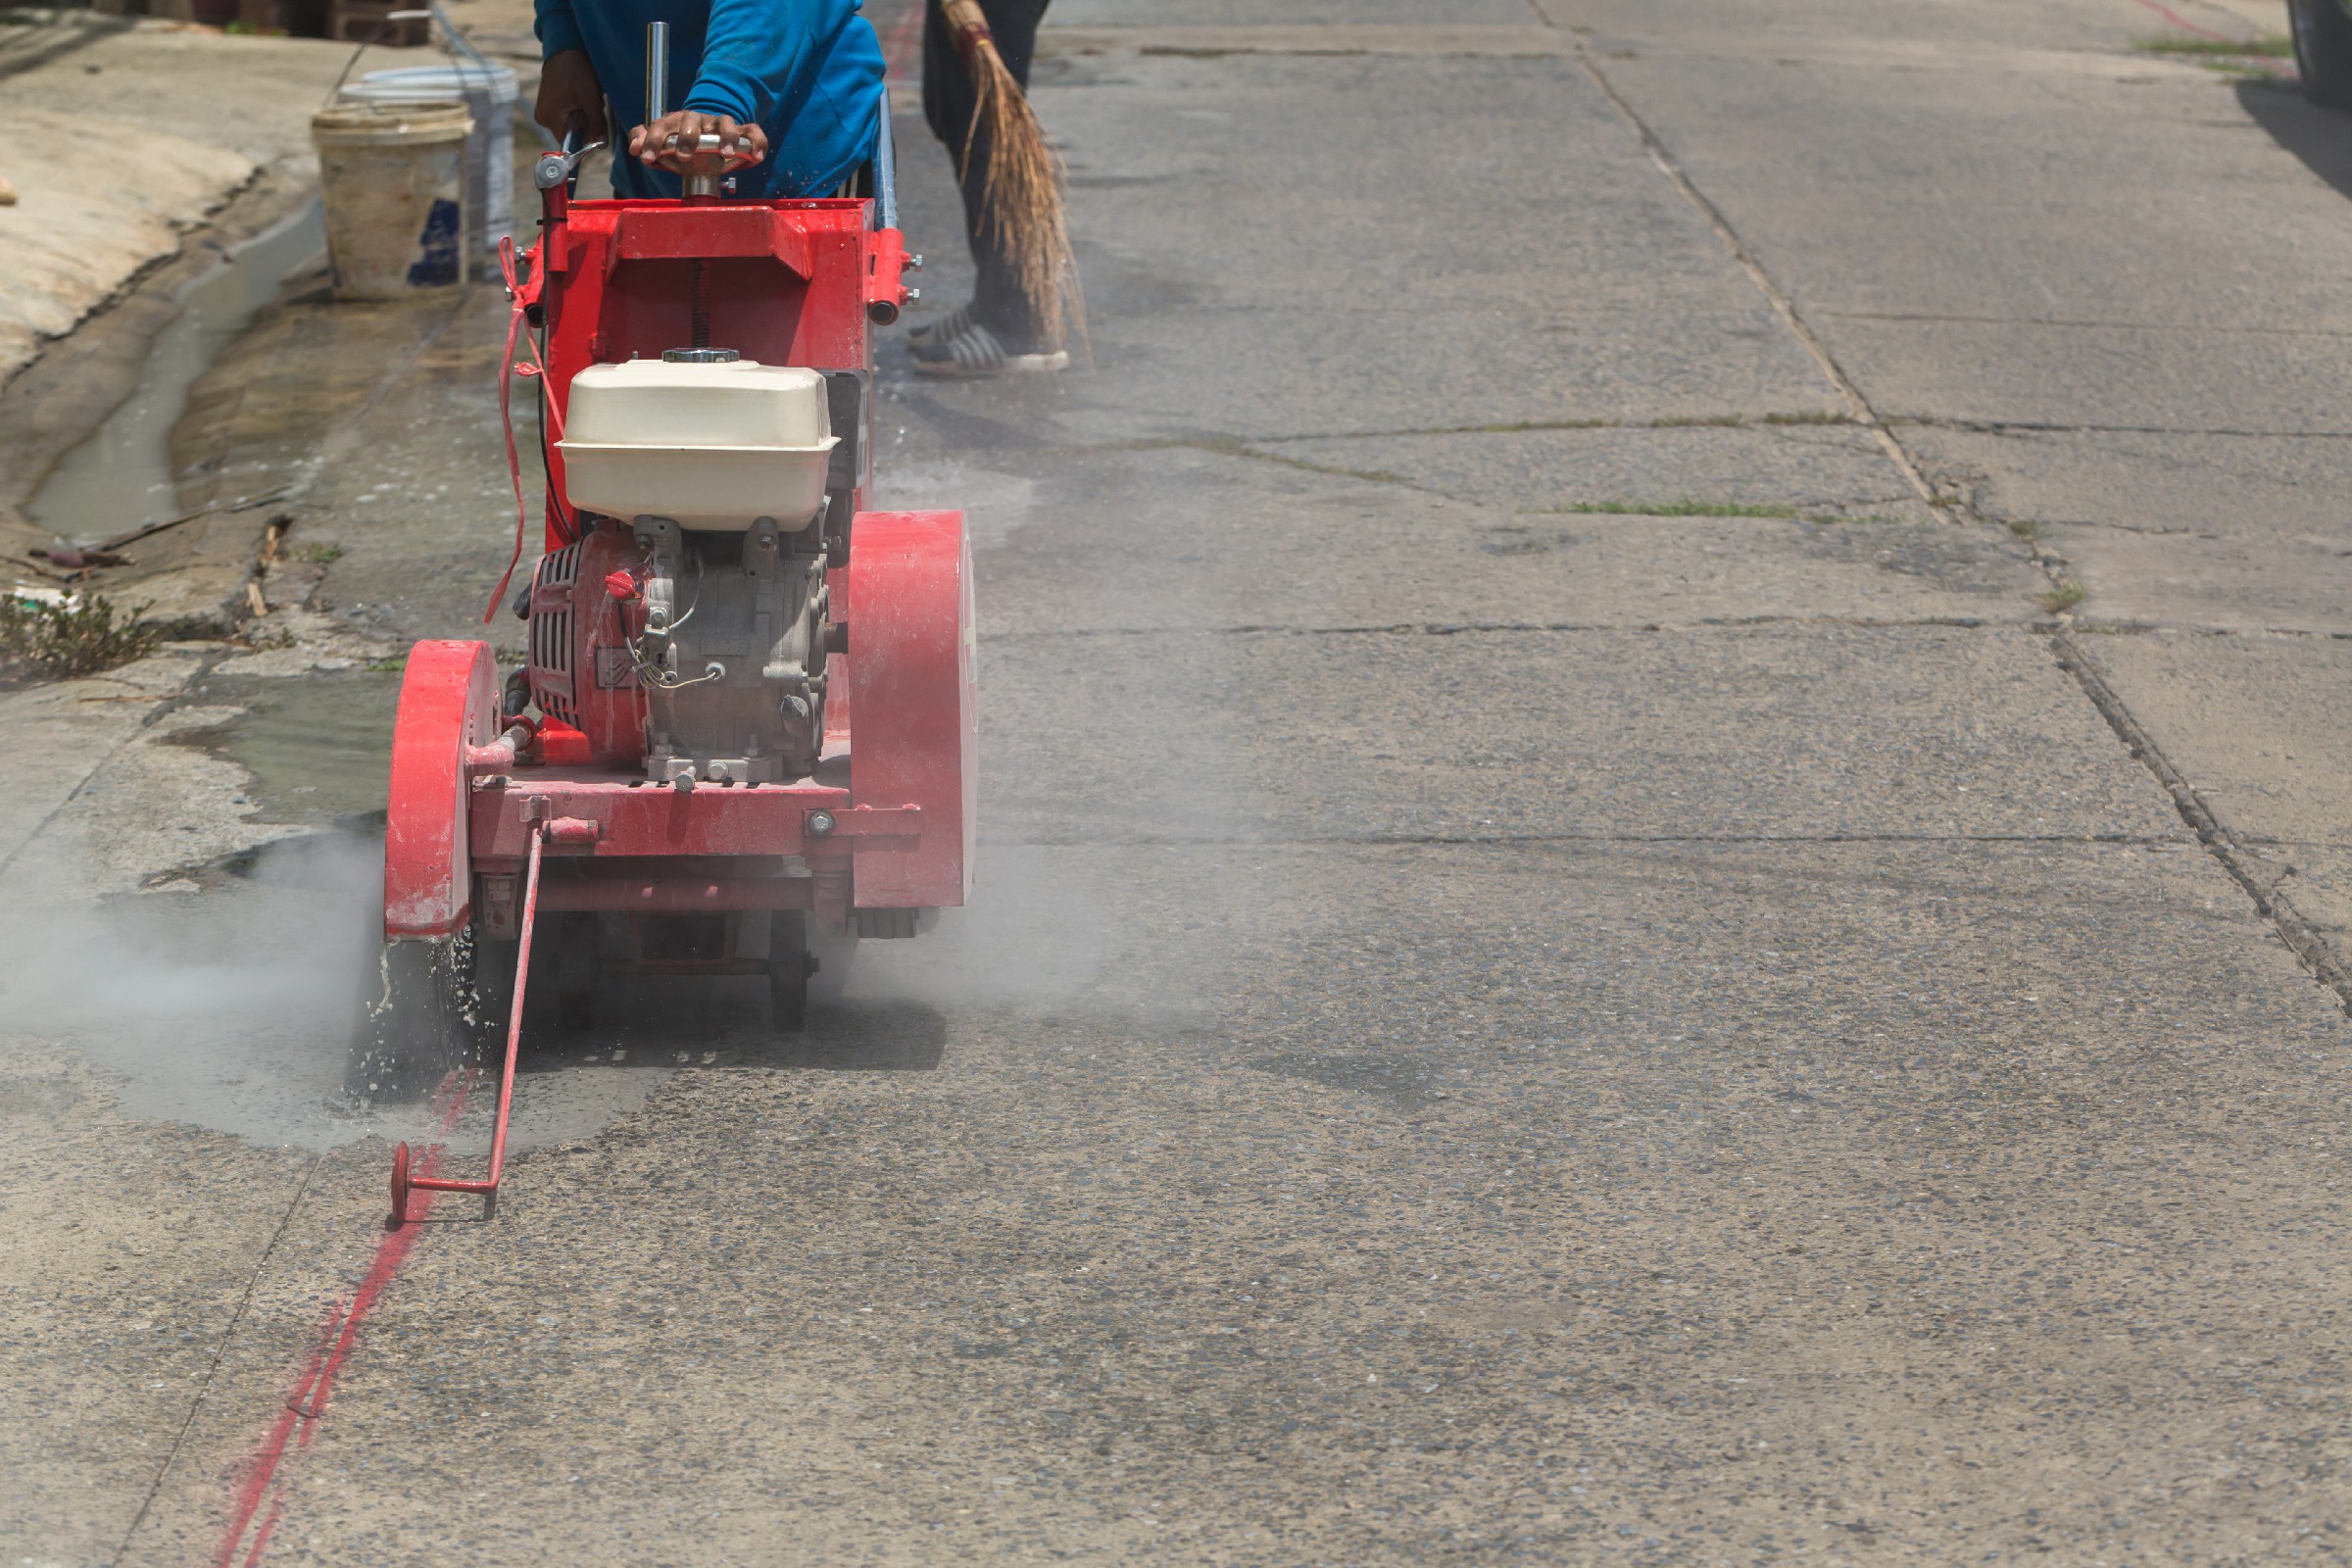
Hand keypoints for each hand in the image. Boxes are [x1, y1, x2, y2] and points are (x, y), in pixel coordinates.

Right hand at [534, 49, 606, 144]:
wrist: (565, 49)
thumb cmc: (577, 71)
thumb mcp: (591, 99)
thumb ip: (597, 124)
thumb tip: (602, 146)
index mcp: (549, 117)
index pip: (569, 144)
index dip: (585, 140)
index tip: (595, 129)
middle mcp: (542, 117)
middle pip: (569, 135)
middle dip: (584, 125)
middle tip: (589, 106)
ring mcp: (542, 110)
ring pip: (569, 125)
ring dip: (581, 117)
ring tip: (583, 98)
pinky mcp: (546, 105)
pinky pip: (564, 116)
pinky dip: (575, 110)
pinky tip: (578, 97)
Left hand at [630, 110, 766, 174]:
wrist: (707, 135)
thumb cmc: (682, 143)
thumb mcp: (662, 143)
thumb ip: (645, 142)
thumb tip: (634, 147)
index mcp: (676, 122)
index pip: (662, 125)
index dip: (653, 140)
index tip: (647, 158)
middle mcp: (698, 121)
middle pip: (692, 120)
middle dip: (687, 136)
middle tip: (683, 156)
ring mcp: (720, 124)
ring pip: (725, 121)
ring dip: (726, 136)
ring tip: (725, 153)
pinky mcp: (742, 131)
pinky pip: (754, 132)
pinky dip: (758, 142)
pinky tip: (757, 157)